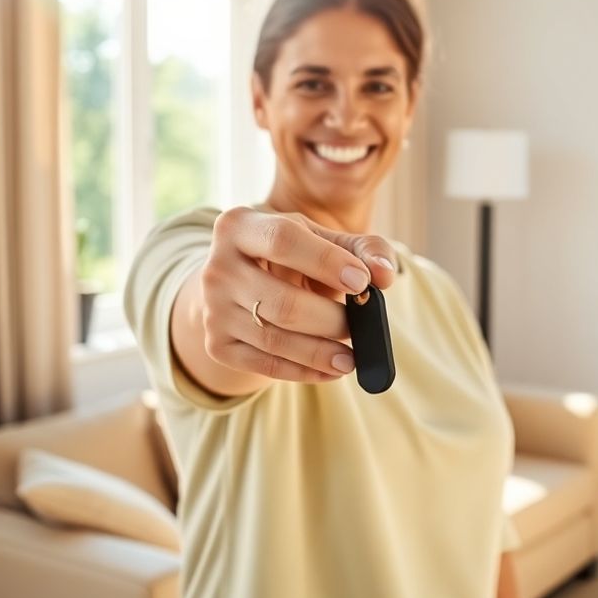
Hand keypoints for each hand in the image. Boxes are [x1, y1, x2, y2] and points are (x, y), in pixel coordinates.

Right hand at [199, 207, 397, 383]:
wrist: (241, 284)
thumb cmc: (294, 256)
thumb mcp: (324, 239)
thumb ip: (364, 249)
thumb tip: (384, 274)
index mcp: (238, 226)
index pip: (283, 240)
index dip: (326, 262)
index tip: (362, 283)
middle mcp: (216, 267)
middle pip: (281, 301)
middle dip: (330, 319)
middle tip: (360, 327)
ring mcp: (212, 309)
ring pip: (274, 338)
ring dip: (320, 353)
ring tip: (353, 358)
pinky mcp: (216, 344)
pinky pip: (264, 364)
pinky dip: (303, 371)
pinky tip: (330, 370)